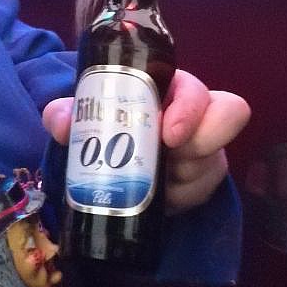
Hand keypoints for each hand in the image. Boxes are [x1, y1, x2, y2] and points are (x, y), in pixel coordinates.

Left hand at [42, 69, 248, 214]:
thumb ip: (67, 112)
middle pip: (226, 119)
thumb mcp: (83, 115)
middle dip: (199, 145)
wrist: (113, 158)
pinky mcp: (203, 179)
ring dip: (181, 177)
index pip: (199, 90)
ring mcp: (205, 148)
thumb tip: (60, 123)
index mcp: (169, 88)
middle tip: (169, 159)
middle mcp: (196, 114)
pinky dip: (179, 198)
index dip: (191, 109)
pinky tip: (160, 197)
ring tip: (155, 180)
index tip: (169, 134)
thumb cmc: (106, 122)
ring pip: (212, 163)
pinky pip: (203, 193)